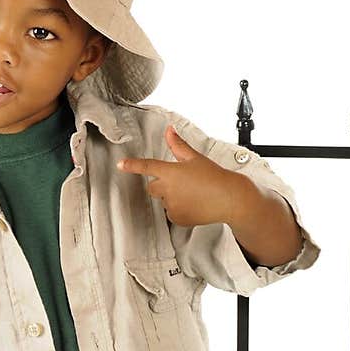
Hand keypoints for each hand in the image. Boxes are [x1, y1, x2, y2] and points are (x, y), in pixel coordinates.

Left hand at [116, 124, 240, 228]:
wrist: (229, 199)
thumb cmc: (215, 177)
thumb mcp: (195, 158)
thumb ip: (178, 145)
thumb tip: (169, 131)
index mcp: (170, 172)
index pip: (147, 167)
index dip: (132, 165)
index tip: (120, 165)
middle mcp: (168, 190)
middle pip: (152, 187)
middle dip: (161, 184)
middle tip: (180, 182)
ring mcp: (172, 206)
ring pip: (163, 201)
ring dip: (171, 198)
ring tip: (192, 194)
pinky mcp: (177, 219)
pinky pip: (171, 214)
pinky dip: (179, 210)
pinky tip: (193, 204)